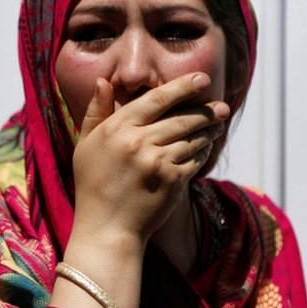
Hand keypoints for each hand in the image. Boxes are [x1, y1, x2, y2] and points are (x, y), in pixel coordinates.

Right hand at [69, 72, 229, 249]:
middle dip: (205, 110)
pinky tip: (206, 147)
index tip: (201, 79)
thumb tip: (104, 81)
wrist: (106, 228)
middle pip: (181, 117)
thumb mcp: (86, 145)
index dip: (182, 87)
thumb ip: (96, 112)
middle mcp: (137, 142)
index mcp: (116, 128)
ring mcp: (157, 161)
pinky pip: (195, 158)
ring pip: (192, 137)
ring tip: (217, 124)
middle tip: (220, 106)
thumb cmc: (93, 185)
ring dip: (209, 129)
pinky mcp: (172, 180)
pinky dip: (203, 150)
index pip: (155, 99)